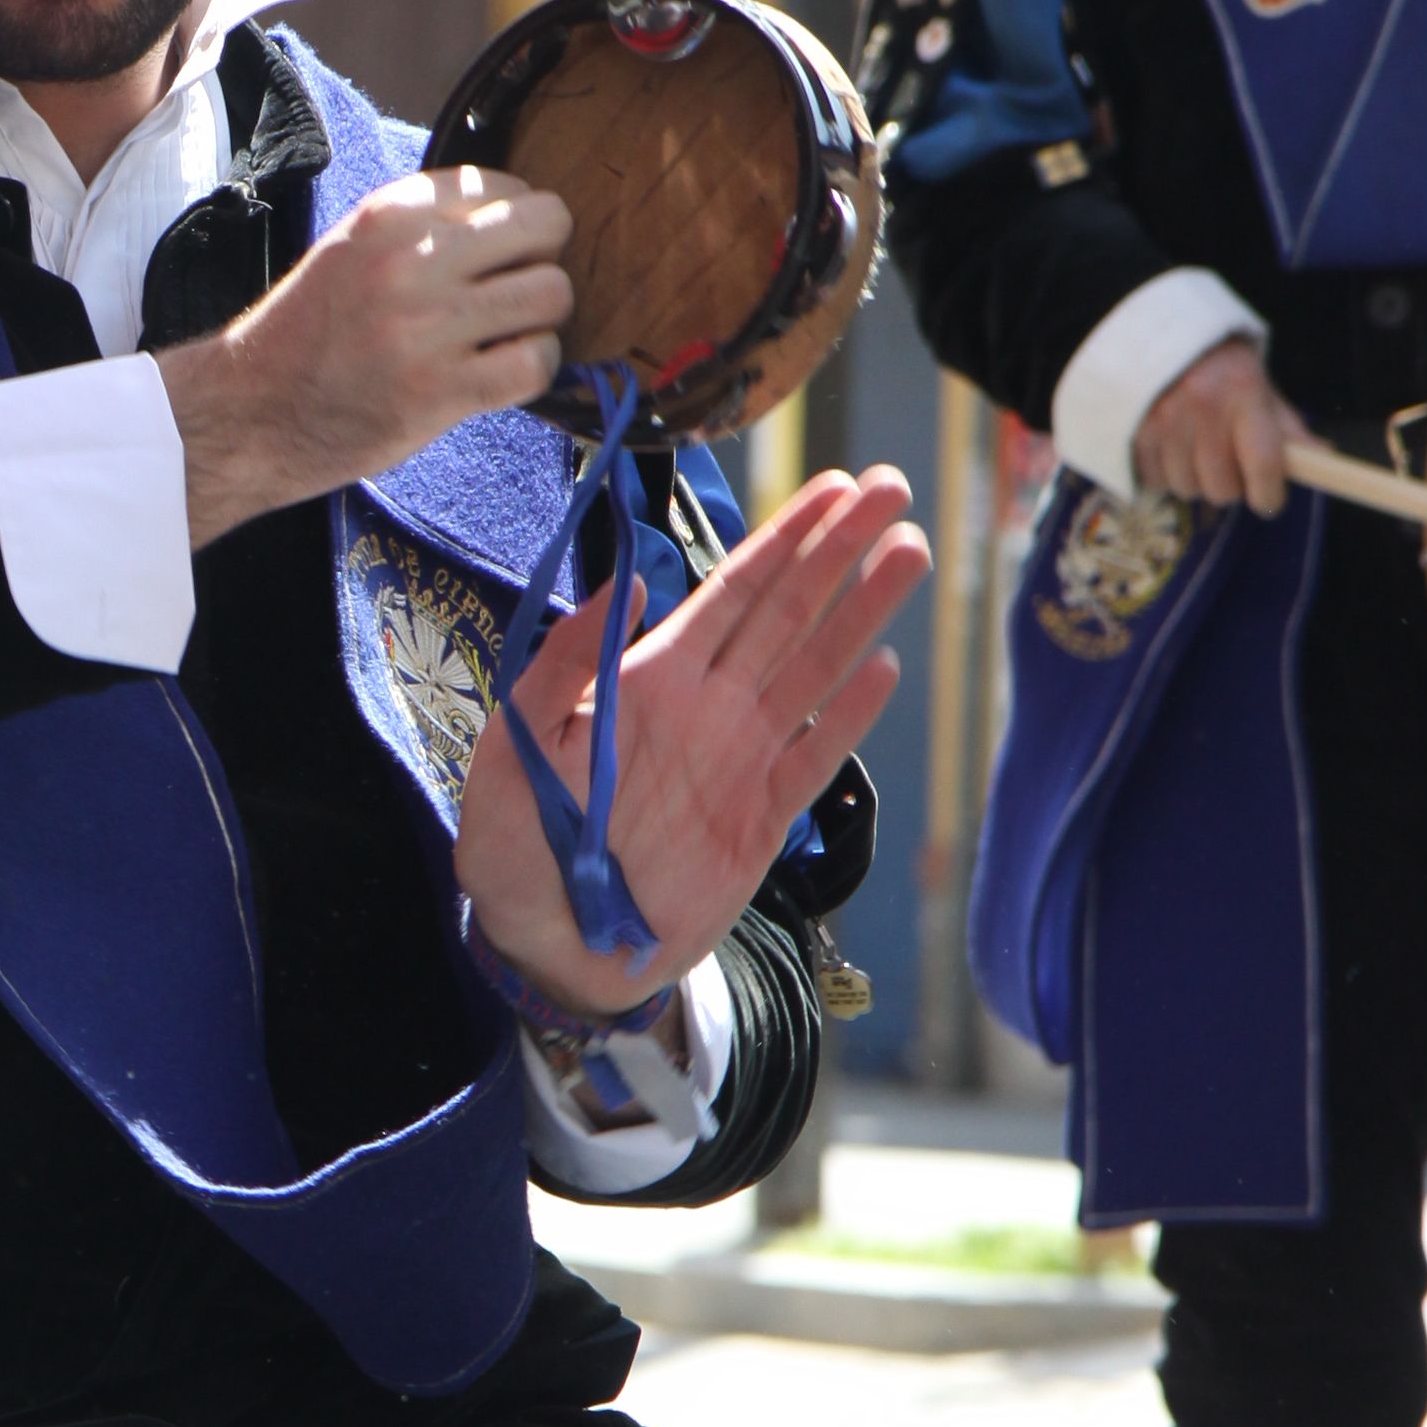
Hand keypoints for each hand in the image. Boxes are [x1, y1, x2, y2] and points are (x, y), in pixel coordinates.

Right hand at [157, 169, 573, 548]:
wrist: (252, 410)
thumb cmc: (312, 331)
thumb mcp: (354, 247)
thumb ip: (426, 224)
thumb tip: (521, 215)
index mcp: (389, 214)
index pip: (505, 185)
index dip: (513, 223)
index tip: (494, 256)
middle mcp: (410, 261)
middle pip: (546, 228)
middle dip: (543, 259)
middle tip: (514, 291)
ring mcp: (427, 328)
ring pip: (552, 293)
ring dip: (543, 319)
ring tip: (507, 335)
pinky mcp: (440, 391)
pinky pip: (538, 362)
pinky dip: (536, 368)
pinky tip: (503, 373)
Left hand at [453, 467, 929, 1014]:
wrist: (546, 940)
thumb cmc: (516, 836)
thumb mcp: (519, 736)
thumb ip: (568, 657)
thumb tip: (633, 580)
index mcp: (653, 676)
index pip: (734, 589)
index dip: (785, 536)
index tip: (833, 486)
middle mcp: (708, 706)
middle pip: (789, 612)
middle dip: (841, 550)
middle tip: (892, 488)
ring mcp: (740, 761)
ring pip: (814, 671)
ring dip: (861, 612)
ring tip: (910, 553)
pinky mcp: (760, 821)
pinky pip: (814, 759)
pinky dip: (849, 716)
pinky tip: (885, 667)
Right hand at [1128, 337, 1307, 519]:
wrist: (1157, 335)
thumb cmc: (1220, 368)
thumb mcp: (1258, 387)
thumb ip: (1286, 427)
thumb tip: (1323, 458)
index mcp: (1243, 391)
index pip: (1264, 463)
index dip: (1269, 494)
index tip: (1269, 500)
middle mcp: (1201, 406)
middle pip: (1222, 488)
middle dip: (1230, 485)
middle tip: (1228, 464)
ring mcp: (1161, 420)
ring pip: (1187, 488)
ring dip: (1195, 480)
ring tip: (1195, 452)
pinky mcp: (1132, 431)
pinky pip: (1154, 481)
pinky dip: (1164, 475)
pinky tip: (1169, 450)